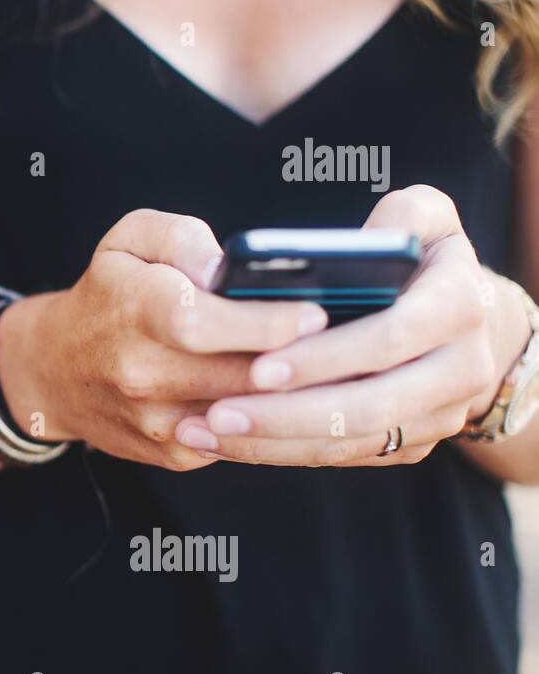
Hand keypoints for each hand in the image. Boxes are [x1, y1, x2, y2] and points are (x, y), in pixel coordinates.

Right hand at [1, 209, 328, 470]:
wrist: (55, 371)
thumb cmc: (107, 294)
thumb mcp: (129, 240)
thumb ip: (182, 236)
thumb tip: (229, 263)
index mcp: (136, 311)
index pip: (204, 323)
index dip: (267, 322)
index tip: (320, 312)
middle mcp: (143, 372)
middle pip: (241, 375)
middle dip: (304, 363)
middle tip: (359, 341)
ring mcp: (160, 421)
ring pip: (251, 414)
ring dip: (301, 396)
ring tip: (345, 368)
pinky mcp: (176, 453)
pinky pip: (245, 437)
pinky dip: (279, 418)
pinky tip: (308, 395)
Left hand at [179, 185, 529, 465]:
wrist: (472, 320)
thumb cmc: (426, 256)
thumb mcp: (425, 217)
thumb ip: (397, 218)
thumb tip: (351, 245)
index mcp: (459, 305)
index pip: (388, 339)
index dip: (323, 358)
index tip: (259, 367)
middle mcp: (460, 369)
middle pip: (367, 408)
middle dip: (286, 416)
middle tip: (215, 414)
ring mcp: (437, 416)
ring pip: (349, 442)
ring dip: (271, 443)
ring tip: (201, 432)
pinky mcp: (409, 444)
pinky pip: (340, 455)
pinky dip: (279, 451)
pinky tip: (222, 441)